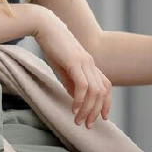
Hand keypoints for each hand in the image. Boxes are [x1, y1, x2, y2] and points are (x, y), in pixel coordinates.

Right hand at [33, 10, 111, 126]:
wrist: (45, 26)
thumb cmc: (53, 46)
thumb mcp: (63, 68)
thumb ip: (71, 82)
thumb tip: (76, 99)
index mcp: (90, 65)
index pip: (106, 86)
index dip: (107, 103)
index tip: (102, 118)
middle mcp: (91, 64)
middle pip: (102, 92)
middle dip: (96, 112)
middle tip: (87, 125)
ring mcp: (84, 62)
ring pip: (95, 91)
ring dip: (88, 109)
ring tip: (78, 121)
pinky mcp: (74, 61)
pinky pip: (83, 85)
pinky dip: (80, 99)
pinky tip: (73, 108)